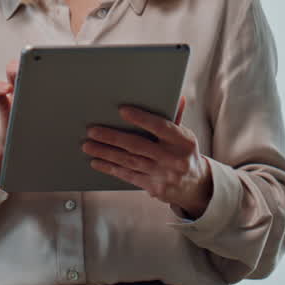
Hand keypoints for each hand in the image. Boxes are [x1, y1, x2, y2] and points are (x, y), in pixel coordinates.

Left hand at [82, 97, 213, 218]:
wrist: (196, 186)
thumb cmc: (184, 153)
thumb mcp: (184, 136)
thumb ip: (175, 118)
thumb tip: (177, 96)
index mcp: (183, 141)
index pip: (160, 127)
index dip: (141, 118)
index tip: (122, 110)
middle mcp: (174, 159)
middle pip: (138, 145)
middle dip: (112, 137)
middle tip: (92, 131)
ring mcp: (163, 175)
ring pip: (129, 161)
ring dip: (105, 153)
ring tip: (88, 146)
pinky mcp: (155, 188)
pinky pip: (128, 176)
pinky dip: (111, 168)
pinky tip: (97, 162)